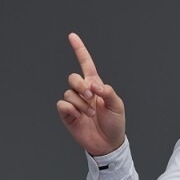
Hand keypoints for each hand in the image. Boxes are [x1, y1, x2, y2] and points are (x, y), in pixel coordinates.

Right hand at [56, 32, 125, 155]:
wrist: (108, 144)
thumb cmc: (115, 124)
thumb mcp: (117, 106)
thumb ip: (108, 92)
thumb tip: (94, 85)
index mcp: (95, 85)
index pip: (86, 64)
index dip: (79, 50)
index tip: (72, 36)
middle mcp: (83, 92)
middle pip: (73, 78)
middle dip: (80, 85)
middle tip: (91, 96)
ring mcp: (74, 103)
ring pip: (69, 93)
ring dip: (81, 103)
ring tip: (91, 114)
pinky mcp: (67, 114)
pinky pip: (62, 104)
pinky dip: (72, 109)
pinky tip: (80, 117)